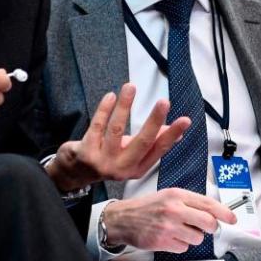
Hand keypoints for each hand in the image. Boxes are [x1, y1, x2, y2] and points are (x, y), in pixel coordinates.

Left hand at [45, 83, 188, 190]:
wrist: (75, 173)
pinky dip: (104, 109)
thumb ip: (153, 143)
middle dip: (154, 120)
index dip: (172, 134)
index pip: (159, 149)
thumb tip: (178, 133)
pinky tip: (111, 96)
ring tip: (131, 87)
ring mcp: (102, 162)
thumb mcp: (132, 155)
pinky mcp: (85, 153)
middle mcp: (122, 168)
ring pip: (116, 130)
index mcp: (137, 168)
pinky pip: (97, 126)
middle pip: (142, 142)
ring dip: (124, 106)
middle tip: (165, 102)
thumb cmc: (107, 159)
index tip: (185, 120)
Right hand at [103, 188, 236, 251]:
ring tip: (179, 230)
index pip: (208, 204)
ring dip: (192, 237)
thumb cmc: (147, 207)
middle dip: (210, 227)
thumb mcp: (169, 196)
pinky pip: (183, 248)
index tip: (232, 219)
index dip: (224, 212)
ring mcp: (168, 226)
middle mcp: (174, 209)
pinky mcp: (163, 241)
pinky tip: (170, 237)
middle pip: (208, 222)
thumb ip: (190, 202)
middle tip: (205, 227)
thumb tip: (213, 212)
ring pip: (197, 238)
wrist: (123, 219)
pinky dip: (180, 245)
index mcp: (177, 195)